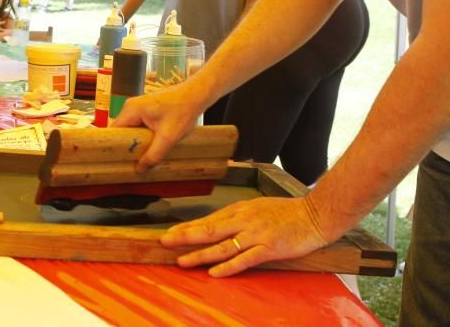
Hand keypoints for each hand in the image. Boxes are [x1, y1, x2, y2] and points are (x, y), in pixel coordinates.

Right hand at [110, 78, 208, 172]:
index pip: (114, 131)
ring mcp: (138, 107)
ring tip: (142, 156)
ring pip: (130, 129)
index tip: (119, 161)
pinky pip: (138, 125)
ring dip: (136, 142)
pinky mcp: (146, 109)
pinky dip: (142, 136)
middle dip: (127, 146)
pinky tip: (150, 145)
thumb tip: (139, 169)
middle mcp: (131, 106)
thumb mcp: (168, 137)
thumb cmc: (182, 111)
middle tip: (132, 162)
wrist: (196, 95)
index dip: (115, 146)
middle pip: (121, 131)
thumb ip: (153, 154)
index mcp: (131, 110)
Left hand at [161, 195, 330, 276]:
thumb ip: (238, 216)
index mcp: (239, 210)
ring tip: (182, 261)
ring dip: (200, 254)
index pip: (207, 220)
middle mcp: (243, 221)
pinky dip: (228, 266)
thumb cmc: (287, 211)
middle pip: (208, 230)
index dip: (187, 227)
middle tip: (164, 242)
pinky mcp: (268, 248)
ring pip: (222, 246)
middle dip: (184, 236)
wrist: (315, 214)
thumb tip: (218, 224)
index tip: (170, 233)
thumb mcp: (257, 207)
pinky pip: (244, 259)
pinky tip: (214, 272)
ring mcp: (255, 235)